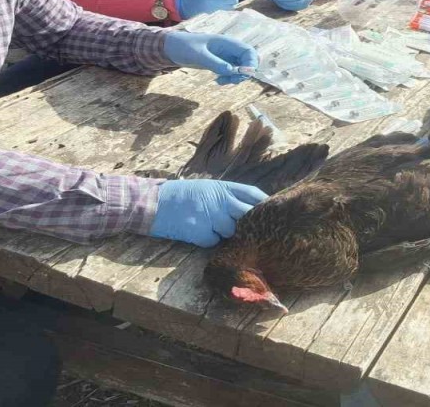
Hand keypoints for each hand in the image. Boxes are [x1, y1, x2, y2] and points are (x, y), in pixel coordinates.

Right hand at [150, 179, 266, 246]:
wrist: (154, 203)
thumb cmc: (182, 196)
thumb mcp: (208, 188)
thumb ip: (229, 197)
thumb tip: (251, 210)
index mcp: (224, 187)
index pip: (253, 194)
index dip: (265, 203)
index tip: (275, 211)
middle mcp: (221, 201)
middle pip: (248, 215)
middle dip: (250, 223)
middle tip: (253, 230)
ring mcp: (212, 217)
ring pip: (232, 232)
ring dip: (225, 233)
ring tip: (210, 227)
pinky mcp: (201, 233)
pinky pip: (214, 242)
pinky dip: (208, 241)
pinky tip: (197, 233)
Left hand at [163, 32, 258, 84]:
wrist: (172, 48)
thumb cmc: (184, 47)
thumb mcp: (198, 55)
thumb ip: (215, 62)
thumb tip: (231, 71)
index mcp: (227, 42)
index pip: (249, 51)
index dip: (251, 63)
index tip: (242, 74)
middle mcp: (229, 49)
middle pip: (248, 61)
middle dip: (244, 73)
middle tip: (231, 80)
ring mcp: (225, 57)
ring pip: (240, 68)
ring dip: (235, 77)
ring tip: (221, 81)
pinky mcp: (220, 63)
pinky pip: (231, 72)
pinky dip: (229, 78)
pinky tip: (218, 81)